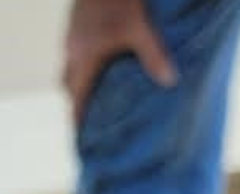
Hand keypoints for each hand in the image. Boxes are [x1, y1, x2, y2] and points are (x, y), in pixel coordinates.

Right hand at [62, 0, 178, 125]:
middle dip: (78, 100)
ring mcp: (72, 32)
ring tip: (96, 92)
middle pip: (69, 83)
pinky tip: (101, 60)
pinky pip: (76, 49)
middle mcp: (72, 47)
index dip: (78, 116)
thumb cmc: (120, 0)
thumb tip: (170, 82)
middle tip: (91, 116)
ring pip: (71, 64)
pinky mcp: (77, 21)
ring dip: (80, 79)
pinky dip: (84, 61)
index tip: (82, 134)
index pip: (76, 96)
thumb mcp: (140, 29)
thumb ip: (153, 56)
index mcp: (84, 56)